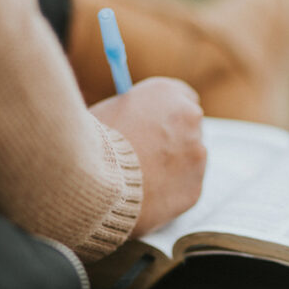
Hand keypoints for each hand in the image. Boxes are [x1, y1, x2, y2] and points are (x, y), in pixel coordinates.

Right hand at [89, 77, 206, 236]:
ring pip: (188, 161)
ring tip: (137, 180)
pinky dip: (168, 195)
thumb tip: (140, 124)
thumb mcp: (109, 112)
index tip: (157, 126)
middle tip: (148, 156)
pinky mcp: (194, 188)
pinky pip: (182, 190)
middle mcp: (190, 117)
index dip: (166, 114)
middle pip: (189, 129)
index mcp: (167, 92)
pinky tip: (144, 197)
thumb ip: (133, 114)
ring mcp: (197, 154)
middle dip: (172, 141)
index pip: (181, 97)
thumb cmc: (91, 143)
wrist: (93, 180)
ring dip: (171, 168)